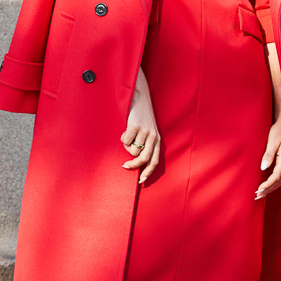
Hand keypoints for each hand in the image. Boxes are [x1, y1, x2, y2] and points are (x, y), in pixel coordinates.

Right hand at [121, 67, 160, 184]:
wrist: (140, 98)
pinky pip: (126, 141)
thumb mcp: (148, 132)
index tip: (140, 181)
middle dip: (133, 166)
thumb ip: (146, 145)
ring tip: (128, 137)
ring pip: (132, 150)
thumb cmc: (142, 117)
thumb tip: (136, 162)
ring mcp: (145, 132)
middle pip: (143, 159)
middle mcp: (153, 137)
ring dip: (127, 147)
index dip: (148, 173)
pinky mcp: (135, 127)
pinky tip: (125, 130)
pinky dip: (123, 138)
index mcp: (158, 140)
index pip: (154, 161)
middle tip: (125, 166)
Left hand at [256, 113, 280, 199]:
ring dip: (271, 188)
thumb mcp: (272, 141)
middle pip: (279, 181)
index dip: (267, 185)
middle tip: (257, 196)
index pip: (276, 177)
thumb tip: (263, 168)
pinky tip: (268, 185)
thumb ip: (268, 155)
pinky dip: (274, 182)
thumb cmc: (278, 130)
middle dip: (268, 190)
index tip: (258, 190)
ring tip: (260, 193)